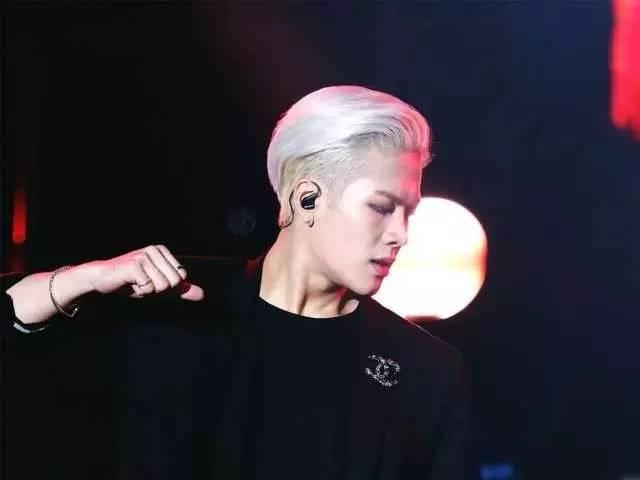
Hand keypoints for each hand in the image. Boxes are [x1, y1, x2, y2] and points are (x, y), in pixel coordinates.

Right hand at [87, 245, 203, 300]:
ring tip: (135, 283)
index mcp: (163, 251)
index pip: (180, 278)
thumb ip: (180, 289)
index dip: (166, 287)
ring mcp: (144, 255)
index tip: (150, 281)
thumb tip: (202, 294)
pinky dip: (139, 292)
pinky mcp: (134, 265)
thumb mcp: (160, 286)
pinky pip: (149, 289)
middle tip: (142, 283)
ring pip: (162, 286)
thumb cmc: (132, 282)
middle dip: (158, 290)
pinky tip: (129, 283)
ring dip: (148, 291)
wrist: (102, 279)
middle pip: (173, 283)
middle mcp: (155, 250)